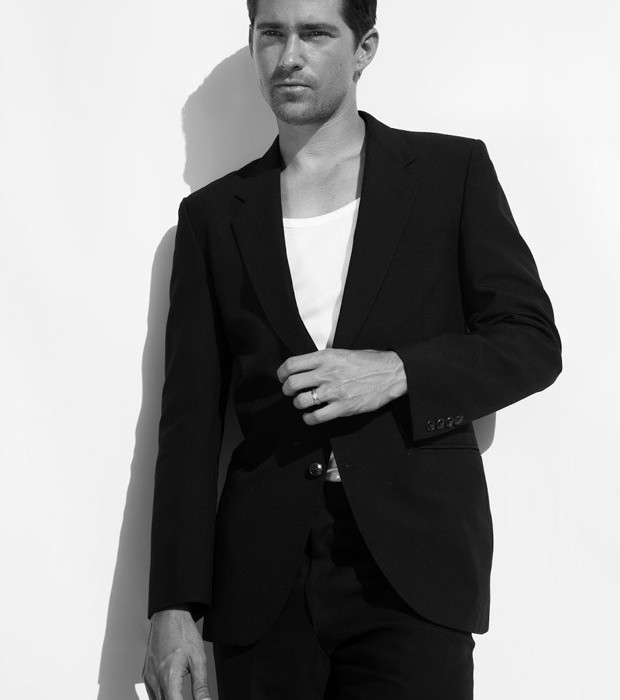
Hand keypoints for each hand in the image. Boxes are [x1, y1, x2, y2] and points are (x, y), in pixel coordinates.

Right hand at [142, 609, 211, 699]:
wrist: (169, 615)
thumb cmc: (183, 633)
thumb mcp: (198, 659)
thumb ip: (200, 685)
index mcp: (168, 676)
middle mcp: (155, 679)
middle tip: (187, 696)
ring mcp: (148, 677)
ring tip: (181, 695)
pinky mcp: (146, 674)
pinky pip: (151, 694)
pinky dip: (161, 697)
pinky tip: (172, 694)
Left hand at [277, 348, 406, 424]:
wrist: (391, 373)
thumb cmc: (369, 362)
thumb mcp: (342, 353)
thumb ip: (323, 360)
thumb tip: (305, 368)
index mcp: (326, 357)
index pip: (292, 364)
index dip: (281, 373)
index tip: (282, 377)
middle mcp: (327, 373)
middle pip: (292, 384)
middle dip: (287, 390)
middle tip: (290, 392)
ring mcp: (334, 391)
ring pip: (301, 401)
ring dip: (298, 404)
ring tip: (303, 403)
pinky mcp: (343, 407)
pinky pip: (316, 417)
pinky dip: (308, 418)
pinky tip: (311, 415)